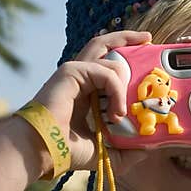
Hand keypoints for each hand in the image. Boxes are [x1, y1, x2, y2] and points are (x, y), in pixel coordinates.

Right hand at [30, 31, 151, 175]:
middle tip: (148, 40)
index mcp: (86, 90)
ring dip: (124, 87)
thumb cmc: (66, 150)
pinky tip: (115, 112)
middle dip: (128, 39)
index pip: (108, 65)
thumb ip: (124, 151)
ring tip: (120, 114)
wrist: (43, 149)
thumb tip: (146, 150)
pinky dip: (117, 91)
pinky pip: (106, 73)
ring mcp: (76, 71)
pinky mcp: (73, 71)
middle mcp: (81, 77)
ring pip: (111, 60)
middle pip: (105, 44)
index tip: (146, 67)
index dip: (127, 62)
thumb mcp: (104, 152)